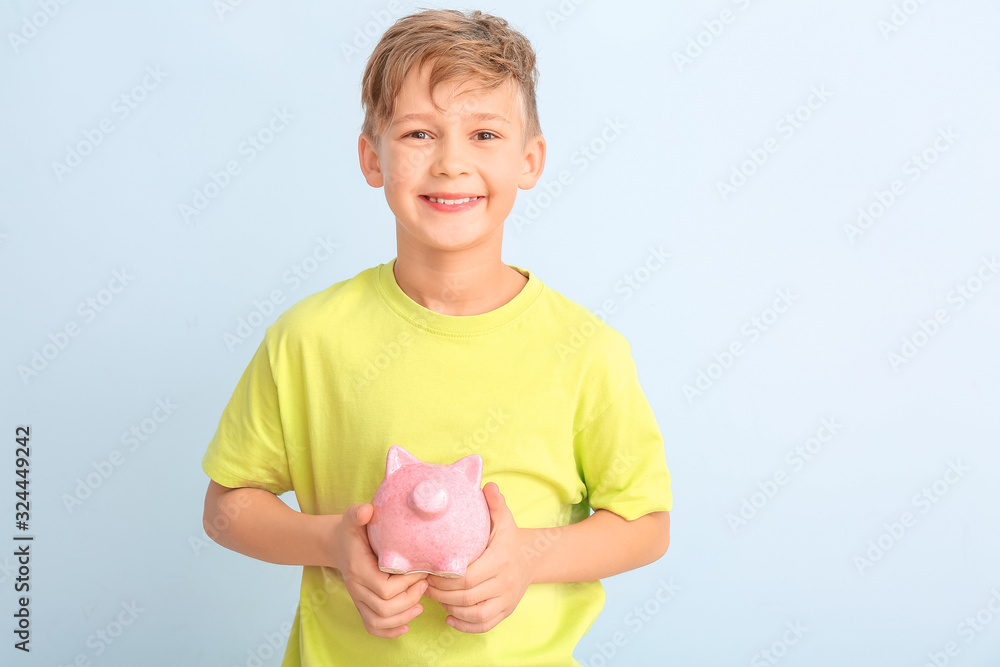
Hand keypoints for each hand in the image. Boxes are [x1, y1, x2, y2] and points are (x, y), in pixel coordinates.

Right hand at [331, 503, 428, 637]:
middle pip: (384, 608)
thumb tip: (368, 510)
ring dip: (403, 616)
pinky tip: (406, 625)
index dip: (406, 584)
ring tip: (420, 605)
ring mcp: (357, 599)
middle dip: (409, 599)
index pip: (384, 588)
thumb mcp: (352, 518)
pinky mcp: (361, 606)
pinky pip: (372, 626)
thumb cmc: (350, 530)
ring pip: (379, 621)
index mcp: (358, 570)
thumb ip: (358, 513)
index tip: (422, 571)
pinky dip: (389, 631)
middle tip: (425, 585)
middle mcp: (356, 588)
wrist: (336, 544)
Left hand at [424, 482, 533, 632]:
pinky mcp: (506, 610)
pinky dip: (465, 626)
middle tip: (426, 586)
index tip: (429, 572)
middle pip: (468, 596)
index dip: (445, 579)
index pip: (468, 577)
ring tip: (436, 598)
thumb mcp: (504, 518)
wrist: (533, 557)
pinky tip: (450, 618)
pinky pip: (484, 625)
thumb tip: (487, 484)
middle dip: (442, 594)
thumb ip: (495, 503)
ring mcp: (507, 599)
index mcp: (500, 559)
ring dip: (451, 609)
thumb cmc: (509, 537)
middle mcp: (505, 581)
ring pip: (475, 613)